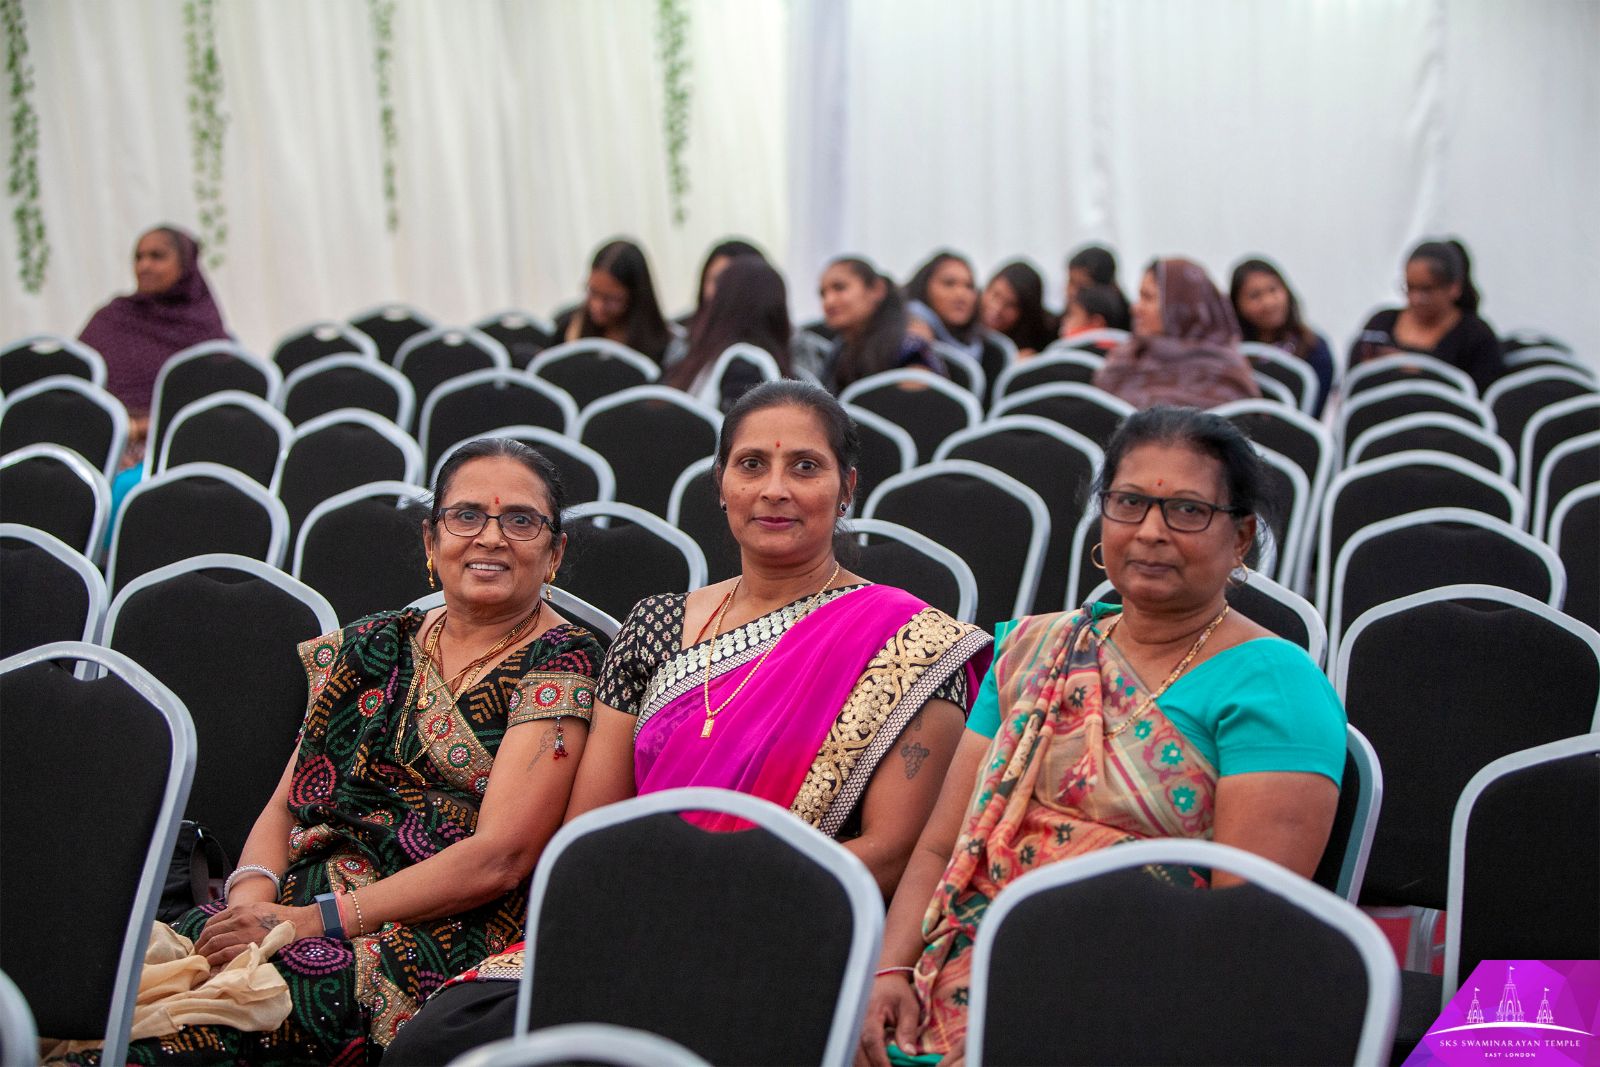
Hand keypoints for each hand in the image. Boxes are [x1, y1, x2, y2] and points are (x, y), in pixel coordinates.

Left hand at [194, 901, 316, 968]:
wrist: (301, 923)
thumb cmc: (282, 918)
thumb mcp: (258, 909)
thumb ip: (241, 916)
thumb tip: (224, 929)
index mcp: (240, 910)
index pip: (212, 922)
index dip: (203, 935)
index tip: (202, 943)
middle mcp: (239, 919)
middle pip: (210, 934)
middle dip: (201, 946)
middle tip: (198, 956)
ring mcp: (244, 933)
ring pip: (214, 944)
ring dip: (206, 955)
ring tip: (204, 963)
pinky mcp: (249, 946)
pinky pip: (224, 954)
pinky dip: (215, 961)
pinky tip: (213, 966)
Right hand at [857, 973, 921, 1066]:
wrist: (883, 981)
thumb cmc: (896, 992)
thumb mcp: (908, 1007)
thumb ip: (908, 1029)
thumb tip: (909, 1053)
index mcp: (869, 1014)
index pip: (872, 1042)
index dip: (880, 1061)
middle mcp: (856, 1023)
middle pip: (859, 1054)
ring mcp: (853, 1030)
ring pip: (855, 1057)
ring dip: (869, 1066)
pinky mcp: (854, 1036)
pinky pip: (856, 1054)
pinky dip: (866, 1062)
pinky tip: (879, 1064)